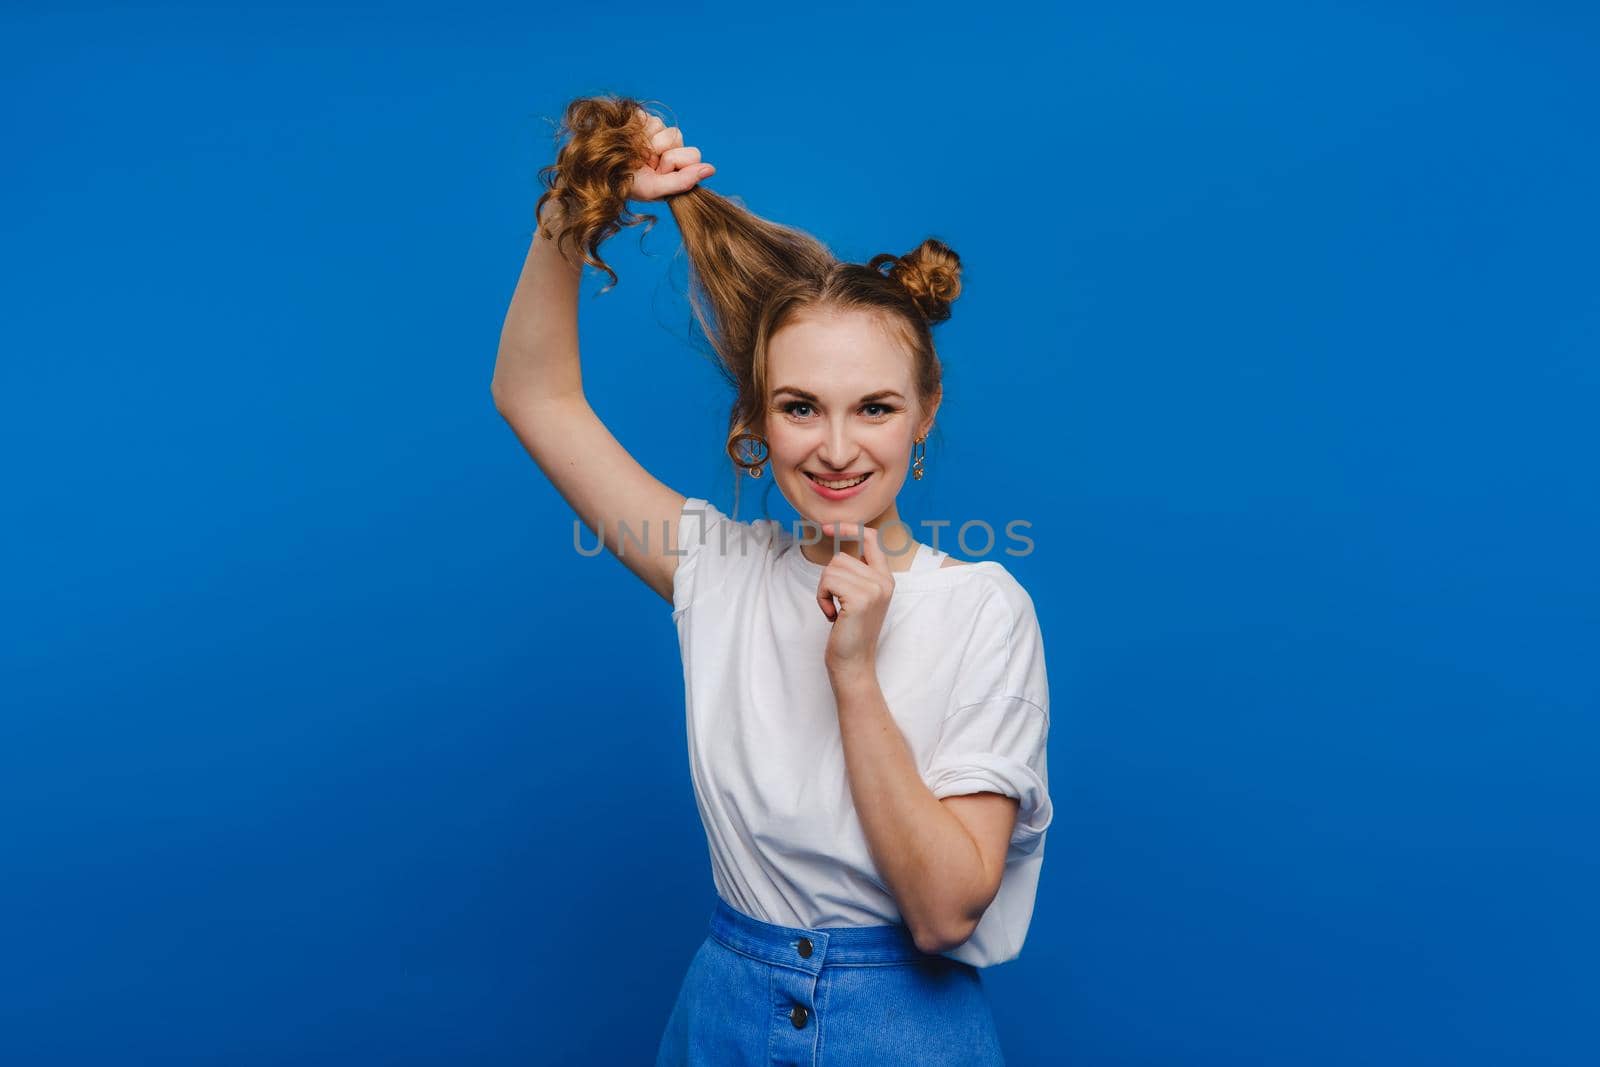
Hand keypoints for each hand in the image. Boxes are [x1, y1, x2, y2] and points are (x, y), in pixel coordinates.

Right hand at [627, 108, 714, 201]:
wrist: (602, 167)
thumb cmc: (628, 184)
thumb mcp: (655, 189)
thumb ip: (683, 181)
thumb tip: (711, 170)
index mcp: (679, 171)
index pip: (694, 157)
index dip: (676, 164)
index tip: (659, 172)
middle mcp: (674, 152)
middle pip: (685, 142)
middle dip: (667, 156)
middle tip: (649, 164)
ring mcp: (662, 135)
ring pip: (672, 132)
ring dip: (652, 145)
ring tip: (639, 155)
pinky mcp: (649, 122)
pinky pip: (654, 122)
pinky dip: (641, 133)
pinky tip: (632, 142)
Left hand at [815, 522, 894, 679]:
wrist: (854, 663)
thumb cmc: (850, 632)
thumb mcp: (860, 598)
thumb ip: (858, 574)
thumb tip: (840, 551)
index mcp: (886, 578)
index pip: (871, 538)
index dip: (850, 528)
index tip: (829, 527)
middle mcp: (884, 581)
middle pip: (840, 557)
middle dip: (828, 580)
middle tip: (835, 604)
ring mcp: (874, 589)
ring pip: (832, 569)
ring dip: (824, 590)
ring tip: (835, 611)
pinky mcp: (860, 598)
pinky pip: (828, 582)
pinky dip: (822, 598)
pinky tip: (832, 616)